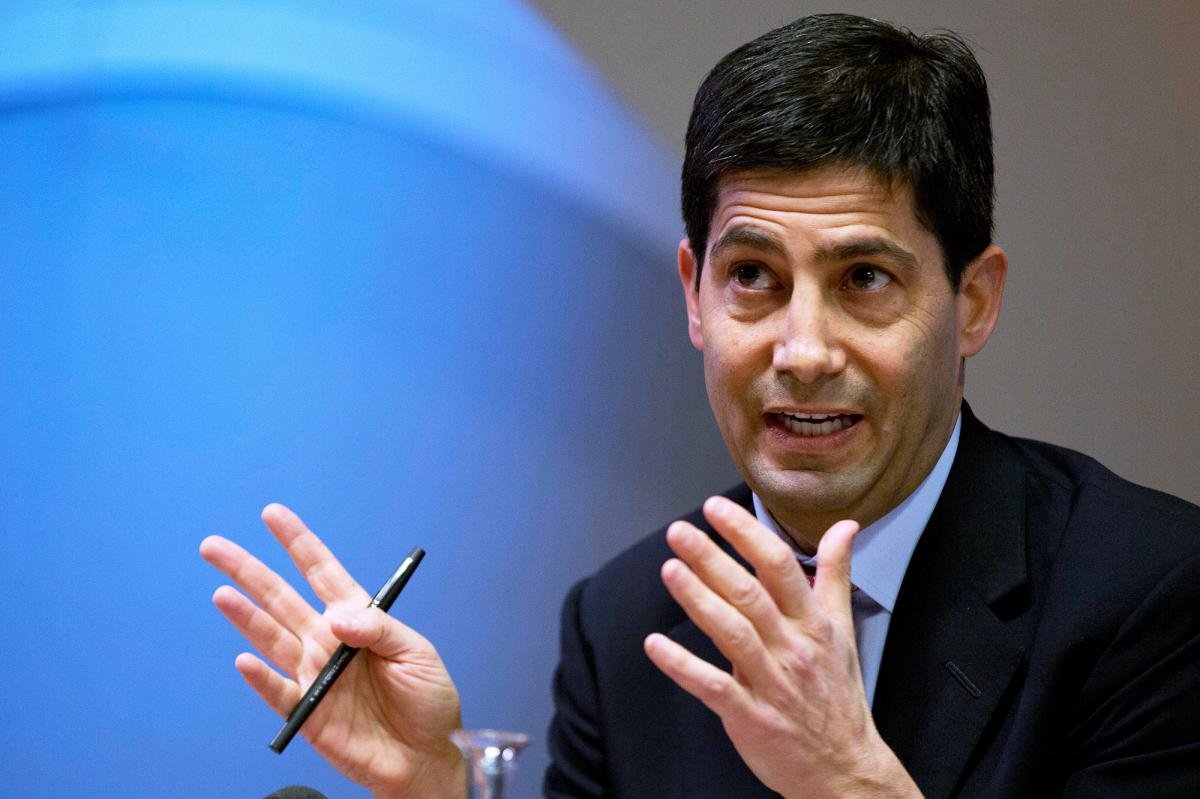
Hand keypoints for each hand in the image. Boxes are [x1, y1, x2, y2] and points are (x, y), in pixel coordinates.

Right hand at [200, 504, 464, 798]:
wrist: (426, 756)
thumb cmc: (428, 701)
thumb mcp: (416, 654)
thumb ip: (378, 629)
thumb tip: (336, 616)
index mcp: (357, 619)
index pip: (322, 572)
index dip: (298, 543)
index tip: (273, 514)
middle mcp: (328, 641)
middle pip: (281, 598)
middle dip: (249, 571)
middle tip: (214, 546)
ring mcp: (314, 675)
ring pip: (270, 638)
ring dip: (245, 616)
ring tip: (222, 593)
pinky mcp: (308, 713)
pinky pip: (278, 692)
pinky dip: (260, 678)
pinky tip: (244, 660)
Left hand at [643, 496, 920, 797]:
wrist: (845, 767)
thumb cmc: (838, 693)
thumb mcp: (842, 628)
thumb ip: (834, 574)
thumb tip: (845, 526)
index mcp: (813, 622)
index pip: (779, 567)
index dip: (746, 535)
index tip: (715, 509)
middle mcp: (792, 647)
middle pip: (749, 594)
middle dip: (711, 559)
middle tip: (678, 531)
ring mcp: (771, 683)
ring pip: (732, 633)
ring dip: (698, 600)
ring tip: (669, 569)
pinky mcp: (750, 717)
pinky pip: (713, 686)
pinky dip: (682, 666)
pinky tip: (654, 645)